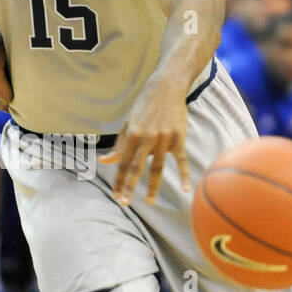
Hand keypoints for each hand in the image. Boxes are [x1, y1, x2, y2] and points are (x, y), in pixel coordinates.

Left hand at [100, 88, 189, 205]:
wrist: (166, 87)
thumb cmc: (145, 106)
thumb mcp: (128, 123)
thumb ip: (119, 145)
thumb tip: (105, 162)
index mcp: (132, 134)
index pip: (123, 163)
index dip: (118, 180)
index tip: (115, 195)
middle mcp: (147, 138)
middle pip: (137, 168)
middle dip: (129, 187)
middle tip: (124, 203)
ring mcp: (164, 138)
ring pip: (157, 167)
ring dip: (152, 186)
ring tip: (149, 201)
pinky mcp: (178, 137)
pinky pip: (181, 160)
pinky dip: (184, 174)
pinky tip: (186, 189)